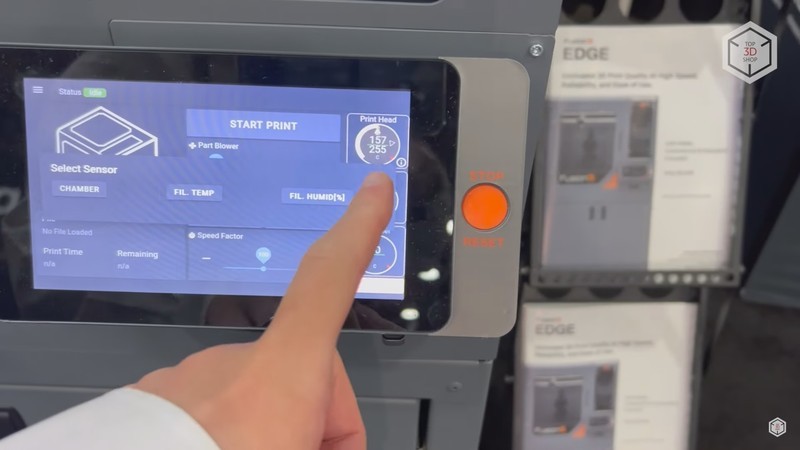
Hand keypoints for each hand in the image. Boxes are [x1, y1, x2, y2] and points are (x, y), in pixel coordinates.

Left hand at [133, 172, 393, 449]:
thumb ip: (339, 434)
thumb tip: (340, 433)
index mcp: (275, 384)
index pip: (327, 283)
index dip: (358, 232)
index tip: (372, 190)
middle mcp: (226, 369)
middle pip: (307, 377)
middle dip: (317, 426)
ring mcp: (182, 383)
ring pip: (255, 397)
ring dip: (265, 435)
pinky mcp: (149, 403)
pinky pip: (209, 409)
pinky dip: (221, 437)